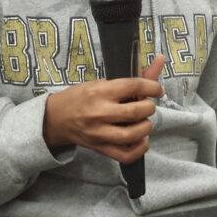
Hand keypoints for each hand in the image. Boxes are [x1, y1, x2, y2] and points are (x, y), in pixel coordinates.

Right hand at [43, 56, 165, 163]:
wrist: (55, 118)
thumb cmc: (80, 97)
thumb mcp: (102, 82)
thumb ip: (132, 77)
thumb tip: (160, 60)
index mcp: (100, 91)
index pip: (133, 86)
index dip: (153, 87)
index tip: (157, 90)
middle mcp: (99, 112)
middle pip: (135, 112)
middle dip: (149, 107)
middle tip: (147, 105)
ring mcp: (98, 132)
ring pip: (132, 135)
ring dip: (146, 128)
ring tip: (144, 122)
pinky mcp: (99, 147)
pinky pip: (125, 155)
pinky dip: (139, 149)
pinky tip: (141, 139)